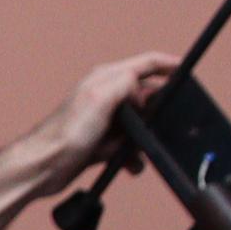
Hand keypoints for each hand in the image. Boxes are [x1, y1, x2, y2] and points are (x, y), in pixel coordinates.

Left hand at [1, 52, 180, 195]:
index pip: (145, 64)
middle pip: (146, 96)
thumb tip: (143, 90)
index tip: (186, 71)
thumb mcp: (100, 97)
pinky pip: (129, 146)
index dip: (168, 65)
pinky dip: (133, 156)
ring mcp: (105, 120)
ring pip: (140, 124)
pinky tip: (132, 164)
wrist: (45, 165)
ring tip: (143, 149)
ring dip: (146, 138)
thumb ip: (126, 83)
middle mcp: (106, 96)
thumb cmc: (65, 132)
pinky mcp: (102, 142)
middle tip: (165, 123)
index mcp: (106, 79)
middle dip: (158, 111)